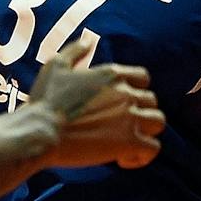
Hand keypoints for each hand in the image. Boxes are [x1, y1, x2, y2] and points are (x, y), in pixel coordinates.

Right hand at [27, 46, 164, 169]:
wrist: (41, 131)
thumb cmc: (45, 100)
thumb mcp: (56, 66)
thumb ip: (75, 51)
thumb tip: (87, 41)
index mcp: (112, 74)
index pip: (143, 77)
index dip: (136, 90)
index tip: (122, 103)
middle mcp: (126, 93)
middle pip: (152, 100)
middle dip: (140, 113)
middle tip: (121, 126)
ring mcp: (130, 117)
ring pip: (158, 122)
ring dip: (146, 132)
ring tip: (126, 143)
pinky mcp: (128, 142)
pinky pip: (152, 148)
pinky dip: (142, 156)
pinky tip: (123, 159)